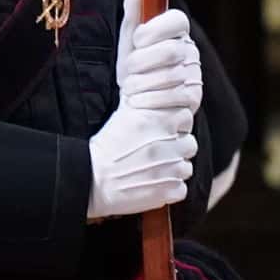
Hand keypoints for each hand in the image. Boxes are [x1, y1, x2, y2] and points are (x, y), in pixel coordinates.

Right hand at [87, 103, 196, 220]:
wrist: (90, 179)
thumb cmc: (104, 148)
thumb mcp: (121, 115)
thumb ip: (139, 101)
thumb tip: (149, 88)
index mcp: (159, 122)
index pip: (186, 118)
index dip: (176, 126)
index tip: (164, 132)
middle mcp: (169, 144)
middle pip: (189, 145)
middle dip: (177, 149)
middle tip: (158, 153)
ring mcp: (171, 169)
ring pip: (186, 168)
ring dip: (173, 170)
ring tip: (153, 170)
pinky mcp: (168, 191)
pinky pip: (180, 190)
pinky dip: (169, 189)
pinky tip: (153, 185)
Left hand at [113, 0, 199, 127]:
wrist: (137, 106)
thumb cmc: (135, 72)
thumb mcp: (129, 45)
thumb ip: (133, 20)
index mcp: (176, 34)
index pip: (178, 20)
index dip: (155, 29)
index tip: (137, 40)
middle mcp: (190, 52)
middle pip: (170, 50)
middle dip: (141, 62)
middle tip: (130, 70)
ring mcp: (194, 76)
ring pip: (169, 76)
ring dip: (140, 84)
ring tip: (131, 88)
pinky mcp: (193, 99)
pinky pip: (171, 96)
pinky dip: (148, 100)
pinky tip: (140, 101)